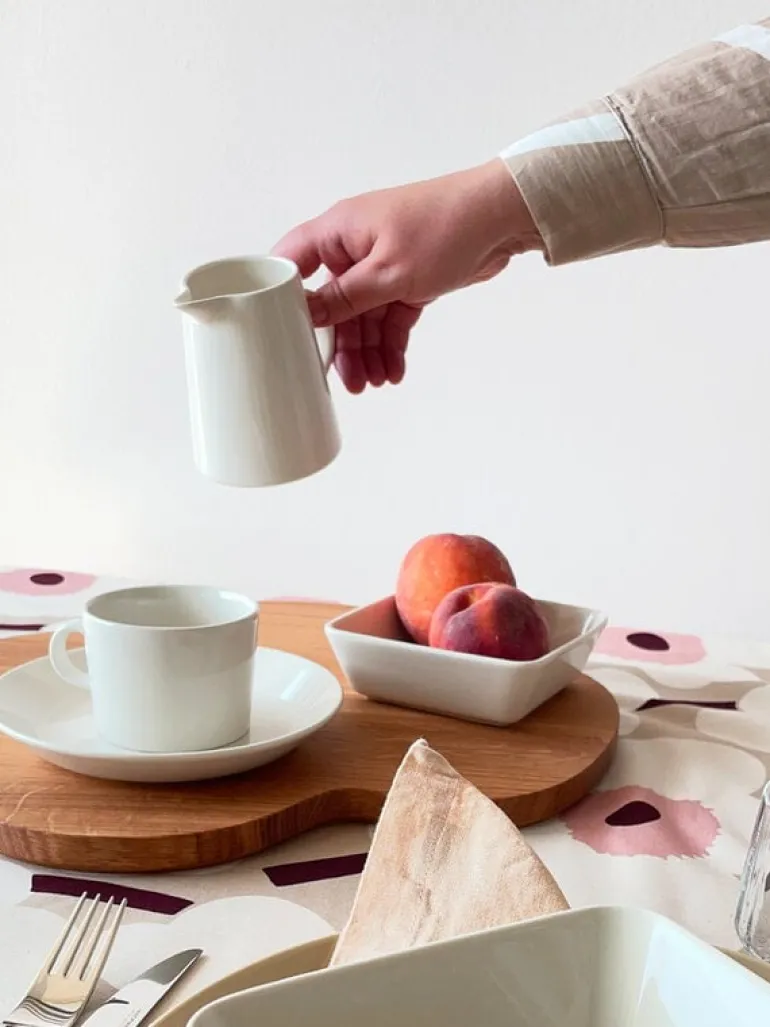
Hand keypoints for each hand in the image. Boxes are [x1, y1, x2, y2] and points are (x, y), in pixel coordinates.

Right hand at [273, 159, 541, 392]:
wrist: (501, 218)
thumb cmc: (444, 227)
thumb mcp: (388, 272)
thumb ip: (344, 298)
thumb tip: (305, 312)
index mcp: (339, 231)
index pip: (293, 263)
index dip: (284, 297)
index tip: (284, 333)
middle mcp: (355, 247)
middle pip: (333, 303)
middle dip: (341, 343)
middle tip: (348, 380)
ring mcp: (382, 263)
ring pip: (364, 316)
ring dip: (368, 350)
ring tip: (375, 381)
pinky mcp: (408, 279)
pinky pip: (390, 317)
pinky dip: (391, 342)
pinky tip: (393, 369)